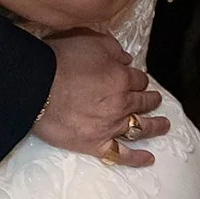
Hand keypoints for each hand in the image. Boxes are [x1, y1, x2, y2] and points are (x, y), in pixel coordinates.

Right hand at [32, 29, 168, 166]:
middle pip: (142, 102)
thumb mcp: (89, 39)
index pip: (138, 79)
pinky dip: (137, 158)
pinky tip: (149, 159)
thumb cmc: (59, 60)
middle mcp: (121, 103)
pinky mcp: (96, 144)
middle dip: (151, 100)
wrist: (35, 87)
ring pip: (140, 127)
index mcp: (121, 78)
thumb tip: (126, 58)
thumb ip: (112, 47)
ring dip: (155, 126)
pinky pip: (122, 154)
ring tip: (164, 126)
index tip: (137, 80)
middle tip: (155, 100)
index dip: (138, 78)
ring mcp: (110, 126)